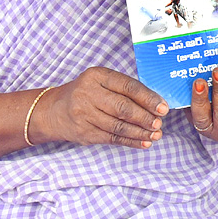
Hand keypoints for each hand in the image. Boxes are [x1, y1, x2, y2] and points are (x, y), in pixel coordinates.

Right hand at [38, 66, 168, 148]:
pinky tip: (144, 142)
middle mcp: (88, 94)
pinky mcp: (85, 133)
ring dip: (140, 132)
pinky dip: (131, 141)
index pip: (127, 86)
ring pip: (118, 126)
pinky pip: (112, 138)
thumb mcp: (101, 81)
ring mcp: (84, 115)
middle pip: (123, 108)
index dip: (147, 98)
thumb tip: (155, 103)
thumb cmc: (86, 93)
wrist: (54, 110)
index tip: (163, 107)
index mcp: (97, 76)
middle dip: (145, 117)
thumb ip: (124, 88)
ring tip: (156, 134)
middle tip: (159, 123)